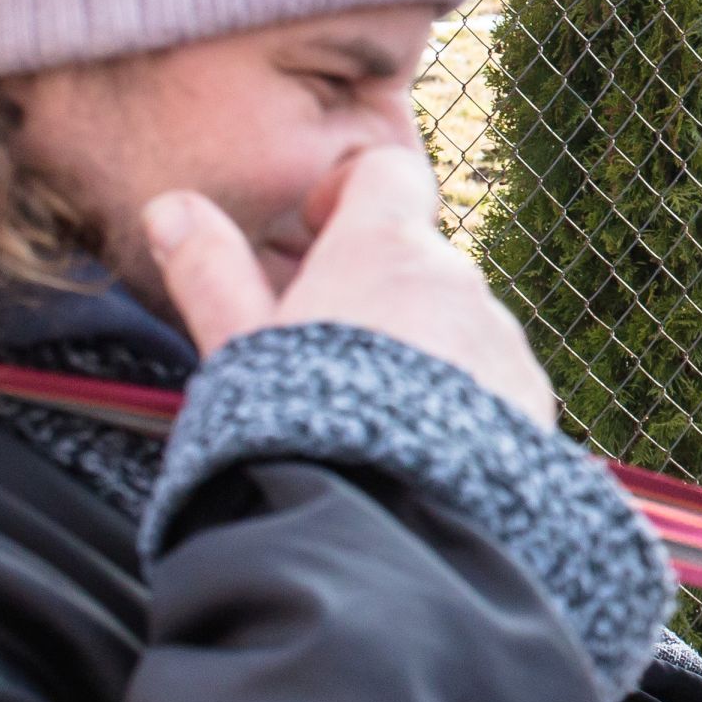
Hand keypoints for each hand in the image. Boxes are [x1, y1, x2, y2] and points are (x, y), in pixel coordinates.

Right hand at [143, 146, 555, 427]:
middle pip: (416, 259)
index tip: (316, 233)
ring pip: (457, 321)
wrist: (393, 529)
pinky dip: (461, 398)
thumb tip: (170, 208)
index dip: (349, 193)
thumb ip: (210, 271)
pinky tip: (420, 450)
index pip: (387, 172)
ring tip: (371, 416)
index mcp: (382, 248)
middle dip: (377, 290)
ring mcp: (500, 340)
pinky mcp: (530, 399)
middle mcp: (456, 279)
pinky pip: (494, 379)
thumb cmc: (302, 428)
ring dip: (421, 347)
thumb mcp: (238, 350)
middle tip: (325, 351)